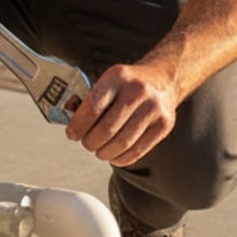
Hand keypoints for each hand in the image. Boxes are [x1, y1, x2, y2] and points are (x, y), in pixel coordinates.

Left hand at [64, 63, 178, 166]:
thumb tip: (72, 128)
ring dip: (105, 153)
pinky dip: (121, 159)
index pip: (93, 107)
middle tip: (86, 144)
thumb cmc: (126, 86)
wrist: (162, 80)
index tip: (72, 134)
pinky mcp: (164, 124)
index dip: (79, 126)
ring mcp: (153, 108)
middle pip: (107, 128)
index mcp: (118, 77)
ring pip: (122, 143)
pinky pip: (138, 150)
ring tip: (99, 152)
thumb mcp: (109, 82)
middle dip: (91, 142)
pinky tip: (114, 157)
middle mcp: (137, 91)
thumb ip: (91, 101)